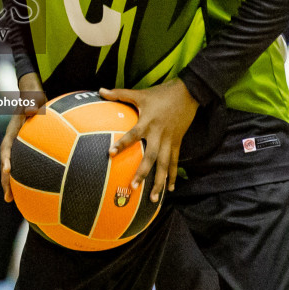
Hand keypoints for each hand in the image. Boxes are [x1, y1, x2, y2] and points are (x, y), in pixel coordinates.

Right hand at [0, 73, 45, 201]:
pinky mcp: (23, 152)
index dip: (6, 159)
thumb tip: (32, 108)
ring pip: (11, 168)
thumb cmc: (33, 99)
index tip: (8, 171)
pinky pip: (21, 167)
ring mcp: (16, 148)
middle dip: (5, 181)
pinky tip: (28, 192)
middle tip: (8, 196)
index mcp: (12, 132)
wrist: (32, 100)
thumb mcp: (33, 100)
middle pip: (5, 163)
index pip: (6, 147)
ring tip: (11, 200)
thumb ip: (32, 103)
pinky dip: (21, 179)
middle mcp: (12, 142)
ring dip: (9, 184)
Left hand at [102, 79, 200, 202]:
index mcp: (148, 122)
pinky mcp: (178, 143)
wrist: (189, 93)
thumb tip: (100, 90)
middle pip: (151, 157)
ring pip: (165, 165)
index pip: (133, 135)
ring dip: (159, 182)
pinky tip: (170, 189)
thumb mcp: (140, 93)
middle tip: (133, 187)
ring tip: (154, 198)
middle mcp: (159, 134)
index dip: (122, 144)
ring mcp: (170, 140)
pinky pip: (175, 162)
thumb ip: (119, 94)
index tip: (110, 153)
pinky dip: (173, 176)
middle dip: (143, 172)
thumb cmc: (161, 93)